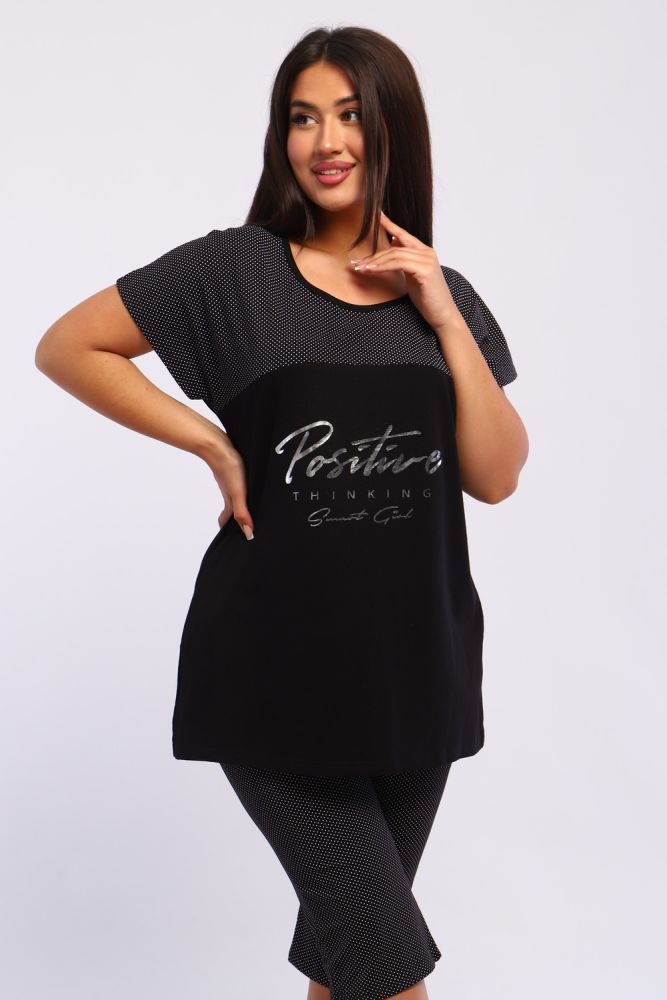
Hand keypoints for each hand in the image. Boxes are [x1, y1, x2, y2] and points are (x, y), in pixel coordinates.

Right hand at [203, 431, 254, 539]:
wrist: (217, 445)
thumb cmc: (228, 468)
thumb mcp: (238, 493)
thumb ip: (242, 512)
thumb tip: (247, 533)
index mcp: (229, 499)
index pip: (228, 519)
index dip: (232, 528)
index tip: (238, 536)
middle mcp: (228, 490)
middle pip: (231, 507)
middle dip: (237, 516)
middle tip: (246, 523)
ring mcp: (228, 478)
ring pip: (233, 493)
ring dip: (240, 500)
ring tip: (251, 504)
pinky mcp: (231, 467)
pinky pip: (235, 480)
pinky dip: (241, 485)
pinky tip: (248, 480)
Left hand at [351, 210, 459, 332]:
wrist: (442, 314)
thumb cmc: (428, 298)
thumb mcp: (413, 276)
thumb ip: (405, 261)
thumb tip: (394, 245)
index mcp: (424, 252)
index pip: (403, 235)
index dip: (388, 224)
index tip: (375, 215)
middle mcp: (427, 252)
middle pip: (394, 248)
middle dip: (373, 255)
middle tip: (356, 263)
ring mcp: (427, 260)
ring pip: (395, 254)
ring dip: (375, 262)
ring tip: (360, 269)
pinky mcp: (425, 270)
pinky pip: (399, 263)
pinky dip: (383, 266)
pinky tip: (372, 271)